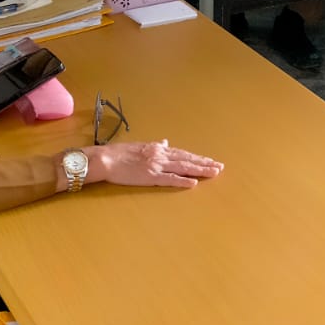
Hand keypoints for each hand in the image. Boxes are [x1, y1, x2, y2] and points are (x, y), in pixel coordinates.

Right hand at [87, 140, 222, 188]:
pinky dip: (182, 181)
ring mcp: (156, 166)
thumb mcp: (140, 145)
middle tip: (219, 166)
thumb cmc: (119, 153)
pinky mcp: (149, 177)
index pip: (182, 153)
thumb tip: (165, 142)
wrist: (105, 158)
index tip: (209, 160)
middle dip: (204, 163)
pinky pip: (169, 179)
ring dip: (199, 170)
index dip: (197, 157)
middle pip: (186, 159)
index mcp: (157, 149)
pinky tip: (193, 183)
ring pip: (182, 168)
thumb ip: (155, 145)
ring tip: (213, 172)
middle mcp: (160, 155)